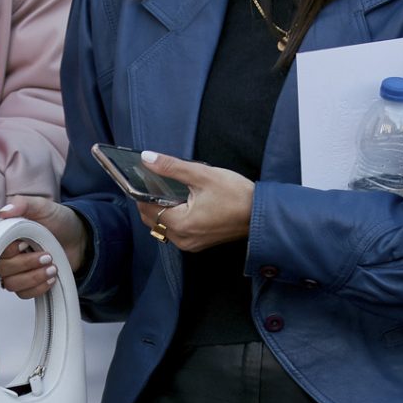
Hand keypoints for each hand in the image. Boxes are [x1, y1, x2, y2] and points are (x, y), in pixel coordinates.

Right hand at [0, 196, 87, 296]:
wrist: (79, 237)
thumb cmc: (58, 220)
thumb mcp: (42, 206)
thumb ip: (23, 204)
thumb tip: (4, 212)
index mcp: (3, 235)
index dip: (9, 250)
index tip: (26, 243)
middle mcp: (5, 254)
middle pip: (1, 269)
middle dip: (26, 264)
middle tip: (47, 256)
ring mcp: (16, 271)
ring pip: (11, 284)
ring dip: (33, 278)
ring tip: (52, 268)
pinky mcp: (27, 283)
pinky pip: (23, 294)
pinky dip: (38, 288)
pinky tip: (52, 278)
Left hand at [135, 152, 253, 250]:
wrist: (262, 214)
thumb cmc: (237, 195)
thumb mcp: (203, 175)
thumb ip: (172, 167)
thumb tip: (147, 159)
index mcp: (181, 224)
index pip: (146, 209)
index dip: (140, 194)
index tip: (140, 179)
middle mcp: (183, 239)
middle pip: (152, 221)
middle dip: (149, 202)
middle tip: (154, 182)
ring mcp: (191, 244)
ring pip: (163, 227)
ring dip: (161, 211)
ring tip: (168, 192)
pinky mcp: (199, 243)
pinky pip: (176, 232)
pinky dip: (173, 218)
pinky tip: (181, 203)